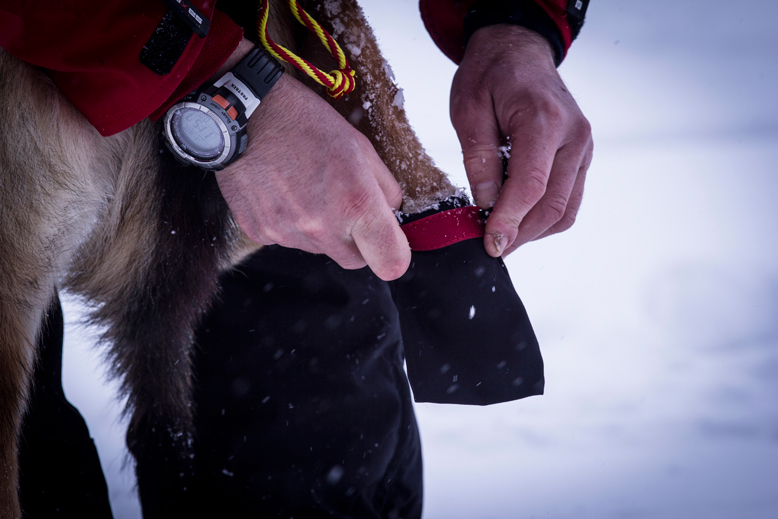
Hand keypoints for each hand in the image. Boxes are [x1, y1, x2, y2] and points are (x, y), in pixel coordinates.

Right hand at [215, 46, 409, 280]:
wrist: (242, 115)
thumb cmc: (304, 123)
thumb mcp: (361, 146)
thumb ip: (385, 187)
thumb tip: (392, 213)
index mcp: (355, 203)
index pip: (391, 262)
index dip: (395, 253)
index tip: (392, 241)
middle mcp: (322, 227)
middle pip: (354, 260)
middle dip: (358, 241)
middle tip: (346, 205)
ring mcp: (288, 234)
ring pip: (320, 249)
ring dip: (322, 230)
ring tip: (307, 188)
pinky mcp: (261, 233)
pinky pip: (288, 240)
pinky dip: (291, 223)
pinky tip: (283, 192)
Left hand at [450, 24, 592, 256]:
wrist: (519, 51)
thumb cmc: (490, 75)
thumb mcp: (469, 111)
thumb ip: (479, 160)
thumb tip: (486, 205)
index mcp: (544, 121)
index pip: (531, 186)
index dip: (509, 221)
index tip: (490, 245)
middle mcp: (574, 136)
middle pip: (553, 205)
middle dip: (521, 234)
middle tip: (491, 247)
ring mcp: (584, 146)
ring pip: (566, 209)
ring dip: (534, 231)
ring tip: (502, 235)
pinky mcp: (582, 155)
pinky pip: (570, 199)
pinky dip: (545, 217)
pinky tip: (519, 218)